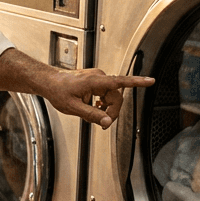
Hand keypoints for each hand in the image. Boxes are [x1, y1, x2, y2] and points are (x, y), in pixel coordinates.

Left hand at [37, 68, 154, 128]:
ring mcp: (97, 78)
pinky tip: (93, 107)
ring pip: (111, 96)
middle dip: (111, 111)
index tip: (150, 81)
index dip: (137, 82)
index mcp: (95, 81)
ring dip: (105, 108)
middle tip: (102, 123)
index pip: (120, 82)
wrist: (49, 82)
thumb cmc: (58, 91)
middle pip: (116, 97)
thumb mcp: (74, 108)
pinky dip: (102, 103)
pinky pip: (106, 94)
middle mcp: (98, 77)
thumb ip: (92, 115)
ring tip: (92, 114)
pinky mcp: (96, 81)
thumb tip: (107, 122)